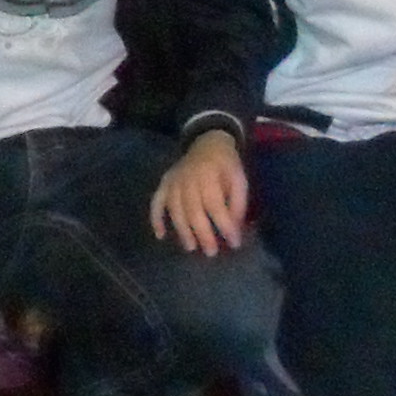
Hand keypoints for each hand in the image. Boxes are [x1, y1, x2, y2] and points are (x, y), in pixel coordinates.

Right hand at [149, 132, 249, 253]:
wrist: (208, 142)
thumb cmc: (226, 165)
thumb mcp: (239, 179)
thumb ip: (238, 203)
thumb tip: (234, 229)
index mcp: (209, 175)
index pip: (216, 205)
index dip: (224, 225)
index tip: (234, 243)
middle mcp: (188, 179)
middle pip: (193, 211)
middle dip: (202, 234)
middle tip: (211, 252)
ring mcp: (173, 181)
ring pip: (175, 210)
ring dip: (182, 231)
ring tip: (191, 247)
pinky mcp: (164, 183)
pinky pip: (156, 202)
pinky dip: (156, 219)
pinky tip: (160, 235)